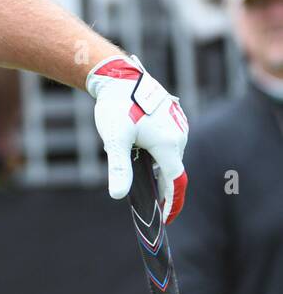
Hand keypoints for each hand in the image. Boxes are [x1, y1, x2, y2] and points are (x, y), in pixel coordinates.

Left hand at [87, 55, 188, 223]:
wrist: (118, 75)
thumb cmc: (116, 106)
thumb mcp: (115, 139)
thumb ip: (119, 168)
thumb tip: (118, 195)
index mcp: (169, 144)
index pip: (176, 181)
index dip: (171, 201)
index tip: (165, 218)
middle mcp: (179, 135)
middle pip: (174, 169)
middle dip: (164, 187)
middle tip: (152, 203)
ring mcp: (177, 124)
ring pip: (171, 154)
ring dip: (161, 168)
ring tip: (146, 180)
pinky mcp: (172, 116)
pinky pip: (169, 141)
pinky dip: (160, 153)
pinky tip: (143, 153)